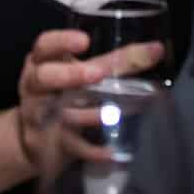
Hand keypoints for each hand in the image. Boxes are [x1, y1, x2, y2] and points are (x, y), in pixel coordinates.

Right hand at [16, 30, 164, 165]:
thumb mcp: (80, 73)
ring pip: (59, 114)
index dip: (61, 42)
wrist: (37, 139)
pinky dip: (93, 150)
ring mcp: (41, 117)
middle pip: (43, 77)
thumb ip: (115, 62)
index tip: (85, 40)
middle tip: (98, 73)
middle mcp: (36, 88)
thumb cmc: (64, 94)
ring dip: (88, 114)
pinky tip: (112, 152)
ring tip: (114, 113)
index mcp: (42, 63)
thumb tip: (158, 49)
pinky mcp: (53, 144)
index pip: (44, 46)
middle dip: (69, 75)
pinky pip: (73, 146)